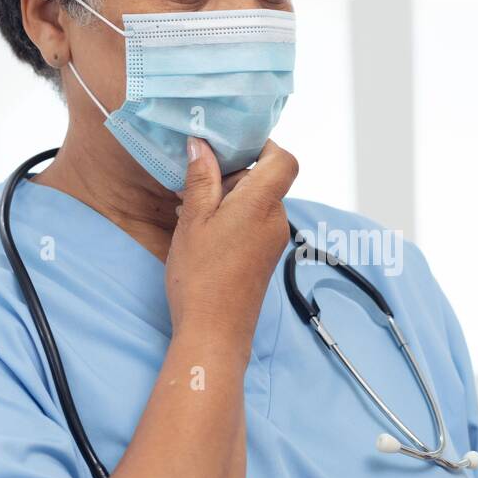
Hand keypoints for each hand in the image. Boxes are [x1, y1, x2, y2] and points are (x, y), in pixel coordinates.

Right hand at [164, 137, 297, 344]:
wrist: (214, 332)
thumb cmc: (201, 278)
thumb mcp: (193, 220)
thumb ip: (201, 179)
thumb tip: (202, 145)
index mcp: (262, 205)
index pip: (284, 160)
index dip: (264, 147)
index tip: (233, 148)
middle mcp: (276, 220)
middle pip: (266, 180)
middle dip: (232, 176)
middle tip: (196, 187)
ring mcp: (274, 240)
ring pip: (257, 202)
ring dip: (228, 200)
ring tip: (194, 214)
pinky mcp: (266, 256)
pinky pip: (255, 223)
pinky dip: (233, 219)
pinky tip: (204, 233)